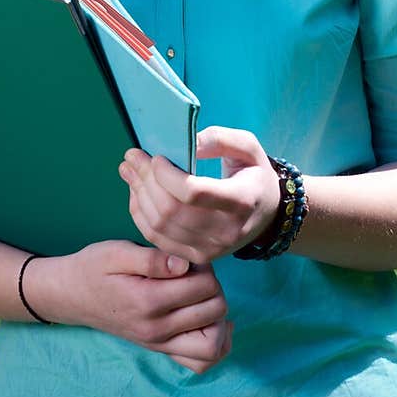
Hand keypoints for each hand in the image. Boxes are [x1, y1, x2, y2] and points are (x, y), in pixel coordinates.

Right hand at [34, 239, 231, 373]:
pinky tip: (212, 322)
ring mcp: (160, 343)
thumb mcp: (116, 252)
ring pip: (214, 345)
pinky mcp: (161, 349)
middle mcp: (158, 329)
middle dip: (214, 286)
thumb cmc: (95, 268)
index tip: (188, 260)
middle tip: (195, 274)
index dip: (204, 266)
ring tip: (203, 297)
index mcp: (149, 301)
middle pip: (215, 310)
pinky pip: (201, 362)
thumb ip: (152, 258)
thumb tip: (185, 265)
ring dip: (219, 317)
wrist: (73, 295)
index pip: (204, 286)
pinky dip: (216, 344)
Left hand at [118, 126, 280, 262]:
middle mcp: (226, 231)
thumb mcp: (248, 147)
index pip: (194, 193)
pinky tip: (137, 194)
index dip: (167, 175)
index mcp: (241, 201)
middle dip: (146, 180)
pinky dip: (141, 215)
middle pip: (171, 210)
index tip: (157, 157)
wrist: (267, 215)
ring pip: (160, 226)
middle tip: (132, 157)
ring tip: (129, 170)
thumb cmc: (254, 175)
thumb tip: (186, 143)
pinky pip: (157, 239)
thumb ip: (219, 139)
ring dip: (138, 195)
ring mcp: (210, 248)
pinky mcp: (196, 256)